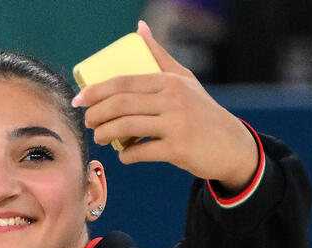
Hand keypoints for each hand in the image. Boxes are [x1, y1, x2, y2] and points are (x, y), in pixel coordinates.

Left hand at [74, 20, 258, 190]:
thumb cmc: (202, 111)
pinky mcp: (178, 149)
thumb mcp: (185, 79)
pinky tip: (124, 154)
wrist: (231, 145)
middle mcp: (173, 99)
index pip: (125, 82)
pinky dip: (127, 155)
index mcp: (170, 81)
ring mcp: (176, 124)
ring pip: (127, 127)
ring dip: (106, 134)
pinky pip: (141, 153)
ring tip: (99, 138)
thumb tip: (139, 28)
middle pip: (121, 104)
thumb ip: (160, 56)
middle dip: (97, 114)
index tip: (79, 98)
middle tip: (88, 122)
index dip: (97, 90)